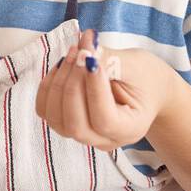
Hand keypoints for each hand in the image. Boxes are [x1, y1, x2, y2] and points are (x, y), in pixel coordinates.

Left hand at [35, 28, 177, 151]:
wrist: (144, 87)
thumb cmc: (145, 77)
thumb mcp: (136, 66)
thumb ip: (110, 61)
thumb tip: (84, 51)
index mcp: (130, 129)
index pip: (104, 119)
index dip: (94, 89)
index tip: (91, 57)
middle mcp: (104, 139)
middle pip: (76, 124)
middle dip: (73, 84)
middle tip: (81, 51)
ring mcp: (83, 134)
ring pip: (56, 118)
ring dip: (59, 82)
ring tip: (74, 52)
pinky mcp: (65, 123)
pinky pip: (45, 110)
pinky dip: (48, 86)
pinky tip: (63, 65)